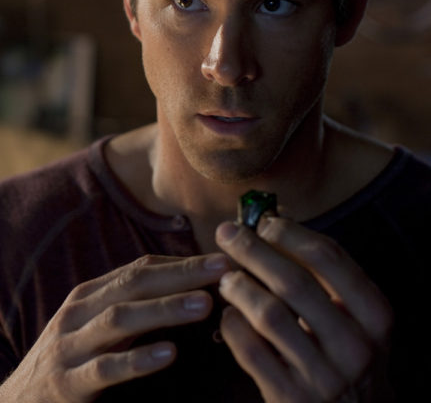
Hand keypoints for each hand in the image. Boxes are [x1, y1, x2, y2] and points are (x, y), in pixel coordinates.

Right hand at [0, 253, 229, 402]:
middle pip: (133, 285)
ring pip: (120, 319)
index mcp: (88, 296)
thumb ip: (130, 308)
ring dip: (165, 309)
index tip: (221, 260)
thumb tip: (185, 289)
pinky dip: (137, 360)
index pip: (138, 269)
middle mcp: (77, 314)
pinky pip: (105, 369)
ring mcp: (70, 347)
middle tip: (223, 270)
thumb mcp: (93, 328)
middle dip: (181, 275)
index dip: (180, 263)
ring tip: (204, 304)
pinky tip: (168, 354)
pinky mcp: (67, 383)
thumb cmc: (68, 361)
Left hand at [215, 217, 393, 401]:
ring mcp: (323, 375)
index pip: (329, 258)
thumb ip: (319, 271)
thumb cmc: (343, 354)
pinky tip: (229, 314)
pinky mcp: (290, 396)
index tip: (263, 221)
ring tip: (226, 278)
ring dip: (239, 287)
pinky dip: (232, 324)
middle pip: (293, 282)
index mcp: (374, 316)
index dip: (290, 233)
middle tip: (226, 233)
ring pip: (269, 315)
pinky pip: (249, 349)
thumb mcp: (350, 315)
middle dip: (252, 250)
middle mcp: (355, 346)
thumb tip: (277, 216)